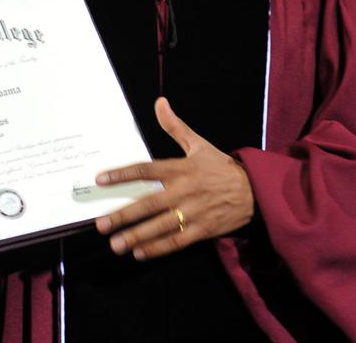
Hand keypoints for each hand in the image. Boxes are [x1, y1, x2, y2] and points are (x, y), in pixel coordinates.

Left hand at [94, 97, 253, 259]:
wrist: (255, 190)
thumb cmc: (221, 166)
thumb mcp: (198, 143)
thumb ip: (175, 126)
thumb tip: (160, 102)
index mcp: (181, 168)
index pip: (146, 170)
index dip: (122, 174)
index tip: (101, 180)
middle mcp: (184, 190)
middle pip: (149, 203)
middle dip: (124, 215)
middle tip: (102, 224)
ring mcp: (194, 212)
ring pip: (161, 226)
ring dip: (137, 236)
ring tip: (116, 244)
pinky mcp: (203, 230)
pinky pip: (177, 241)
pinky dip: (159, 248)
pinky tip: (140, 253)